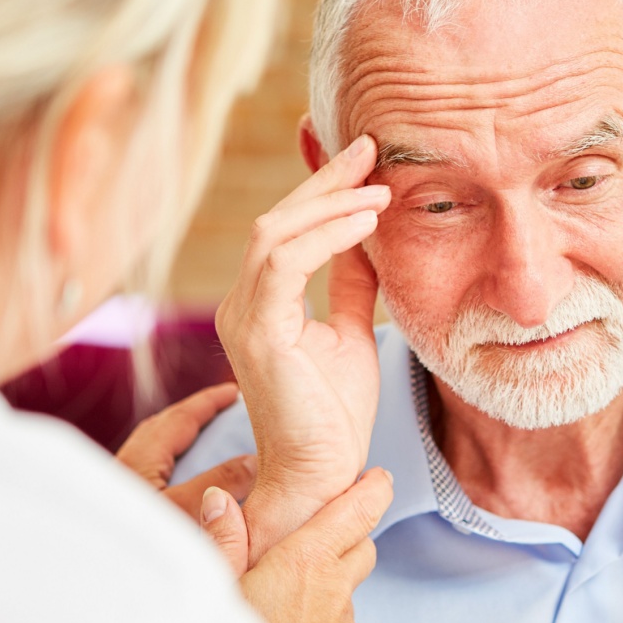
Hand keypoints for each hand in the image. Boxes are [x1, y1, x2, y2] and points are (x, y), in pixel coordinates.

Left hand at [116, 382, 256, 571]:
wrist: (86, 583)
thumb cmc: (135, 551)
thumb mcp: (186, 513)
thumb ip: (220, 484)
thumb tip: (253, 459)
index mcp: (136, 463)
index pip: (178, 418)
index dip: (208, 402)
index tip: (234, 390)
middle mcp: (121, 472)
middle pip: (160, 430)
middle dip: (192, 415)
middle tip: (223, 411)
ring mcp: (117, 493)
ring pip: (152, 454)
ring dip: (180, 443)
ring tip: (209, 446)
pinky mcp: (116, 513)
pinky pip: (150, 477)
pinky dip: (172, 468)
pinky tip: (185, 488)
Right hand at [198, 468, 394, 622]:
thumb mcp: (215, 592)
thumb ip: (222, 542)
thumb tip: (223, 500)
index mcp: (306, 564)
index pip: (356, 512)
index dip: (371, 489)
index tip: (377, 475)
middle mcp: (335, 593)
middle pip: (361, 545)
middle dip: (349, 530)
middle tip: (322, 522)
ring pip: (349, 588)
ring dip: (331, 577)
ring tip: (291, 579)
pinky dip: (322, 614)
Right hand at [214, 135, 388, 563]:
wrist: (322, 473)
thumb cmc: (333, 414)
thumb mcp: (351, 333)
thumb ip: (351, 285)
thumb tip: (369, 237)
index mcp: (261, 302)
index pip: (287, 228)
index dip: (323, 187)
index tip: (365, 157)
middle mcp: (242, 303)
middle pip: (278, 219)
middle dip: (325, 179)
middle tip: (371, 148)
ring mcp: (245, 317)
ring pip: (276, 233)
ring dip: (331, 204)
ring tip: (380, 191)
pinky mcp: (259, 333)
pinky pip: (285, 263)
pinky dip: (326, 237)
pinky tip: (366, 225)